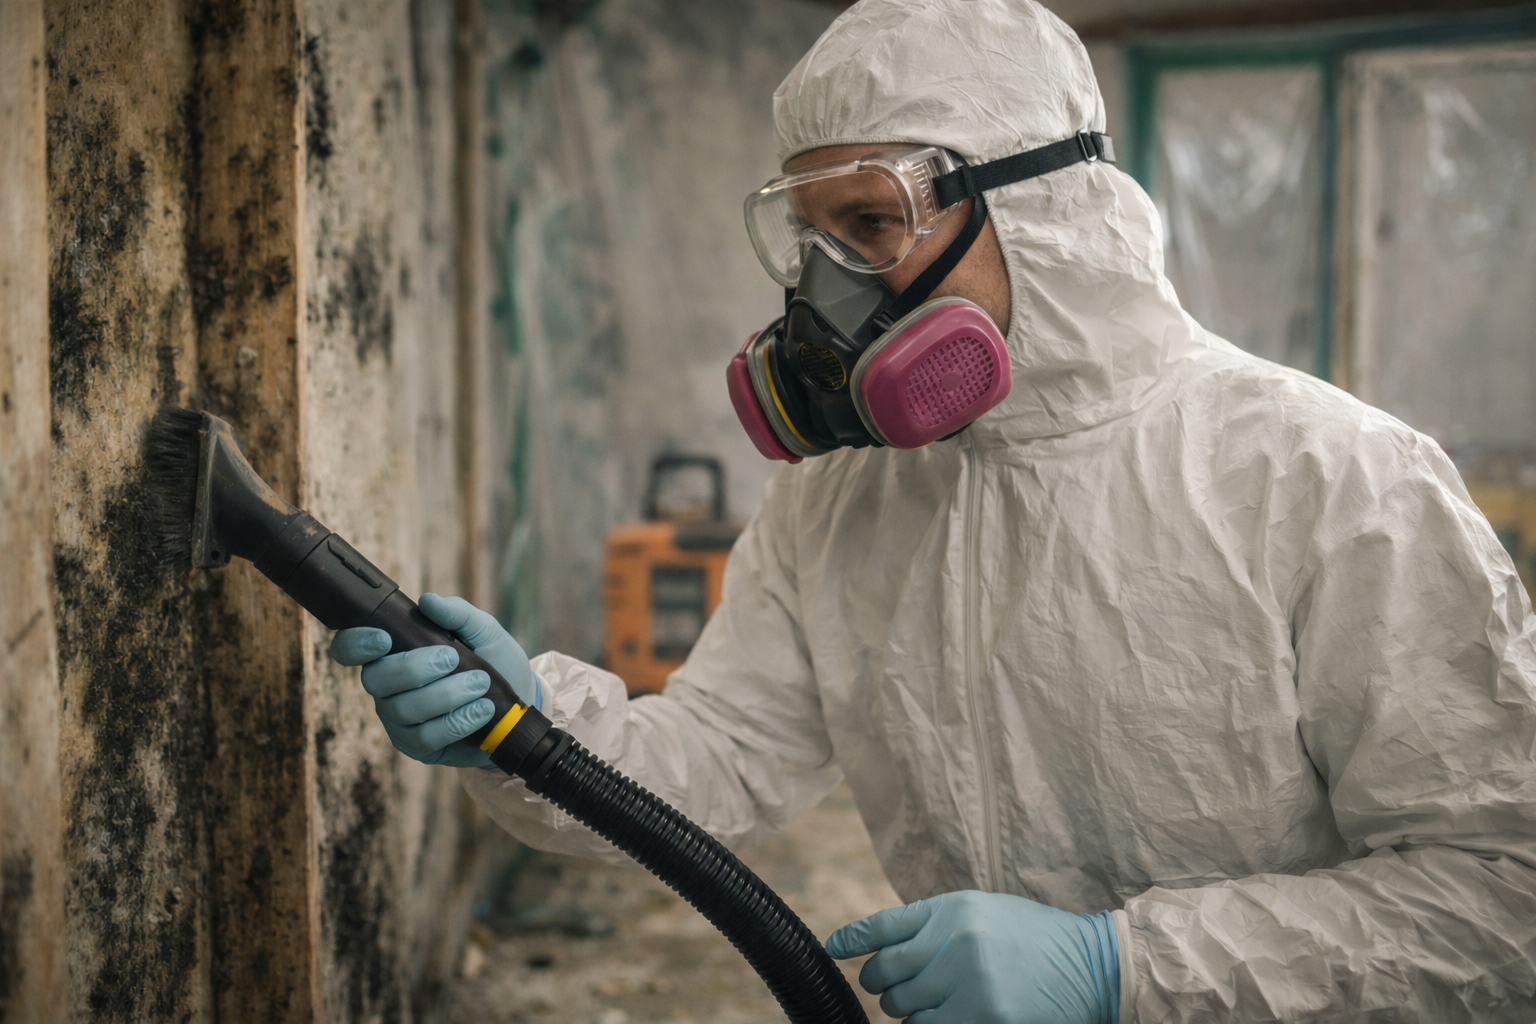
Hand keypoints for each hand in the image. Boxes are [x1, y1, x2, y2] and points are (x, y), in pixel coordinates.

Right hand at [330, 593, 541, 768]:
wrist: (519, 703)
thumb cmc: (494, 661)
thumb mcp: (484, 631)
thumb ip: (458, 614)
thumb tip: (428, 601)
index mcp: (393, 652)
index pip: (350, 648)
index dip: (356, 643)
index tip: (385, 639)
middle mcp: (387, 687)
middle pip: (375, 680)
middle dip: (414, 668)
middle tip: (451, 659)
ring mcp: (399, 719)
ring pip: (403, 709)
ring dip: (446, 695)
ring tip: (481, 684)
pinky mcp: (418, 747)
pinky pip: (425, 738)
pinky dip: (457, 722)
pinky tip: (482, 710)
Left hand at [826, 890, 1119, 1023]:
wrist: (1091, 966)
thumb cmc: (1031, 939)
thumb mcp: (982, 913)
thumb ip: (932, 925)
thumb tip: (876, 949)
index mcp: (953, 908)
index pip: (883, 925)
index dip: (853, 939)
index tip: (834, 949)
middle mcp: (955, 941)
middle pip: (886, 973)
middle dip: (882, 986)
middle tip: (893, 990)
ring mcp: (968, 982)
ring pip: (903, 1010)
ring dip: (906, 1013)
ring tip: (930, 1006)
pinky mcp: (984, 1018)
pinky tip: (944, 1019)